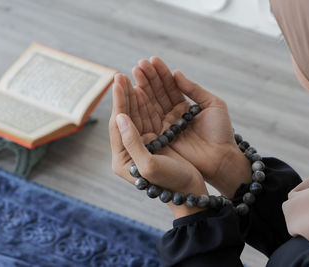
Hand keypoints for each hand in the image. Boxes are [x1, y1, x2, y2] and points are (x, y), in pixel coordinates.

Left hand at [109, 74, 207, 217]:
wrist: (191, 192)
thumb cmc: (172, 182)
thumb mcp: (149, 165)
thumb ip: (131, 142)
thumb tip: (119, 117)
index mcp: (122, 159)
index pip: (117, 125)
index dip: (118, 102)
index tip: (118, 82)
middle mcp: (129, 151)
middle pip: (125, 117)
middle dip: (124, 95)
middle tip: (120, 75)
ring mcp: (142, 145)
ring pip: (136, 116)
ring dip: (134, 96)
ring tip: (131, 77)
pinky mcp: (155, 142)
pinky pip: (148, 118)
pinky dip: (147, 104)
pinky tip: (144, 90)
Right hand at [132, 57, 251, 196]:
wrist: (221, 159)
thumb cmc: (221, 133)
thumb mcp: (213, 105)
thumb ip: (194, 89)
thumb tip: (176, 73)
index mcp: (185, 107)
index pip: (170, 86)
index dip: (161, 73)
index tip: (151, 60)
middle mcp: (173, 115)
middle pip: (158, 93)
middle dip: (148, 78)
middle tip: (139, 64)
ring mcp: (166, 126)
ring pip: (151, 103)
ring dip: (142, 87)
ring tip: (135, 72)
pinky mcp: (161, 137)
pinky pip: (150, 118)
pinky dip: (142, 104)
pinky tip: (136, 90)